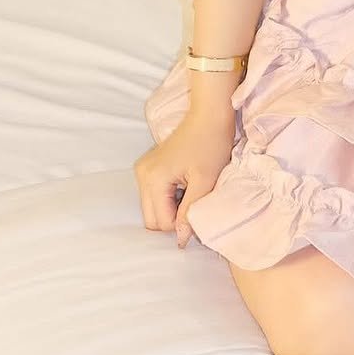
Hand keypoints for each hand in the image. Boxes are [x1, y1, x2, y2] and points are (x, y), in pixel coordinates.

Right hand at [133, 107, 235, 247]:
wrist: (210, 114)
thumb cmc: (211, 143)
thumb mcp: (205, 181)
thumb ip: (190, 212)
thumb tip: (181, 240)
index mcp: (153, 179)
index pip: (162, 222)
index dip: (182, 223)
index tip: (200, 210)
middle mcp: (142, 176)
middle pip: (151, 219)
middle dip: (174, 219)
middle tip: (195, 203)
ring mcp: (143, 171)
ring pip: (152, 209)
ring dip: (172, 209)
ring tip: (191, 192)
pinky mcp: (149, 168)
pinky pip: (155, 196)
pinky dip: (169, 198)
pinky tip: (185, 185)